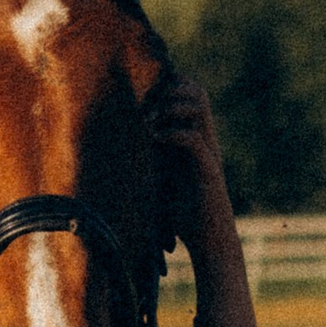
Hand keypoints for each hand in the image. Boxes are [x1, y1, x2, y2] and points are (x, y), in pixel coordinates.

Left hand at [146, 66, 256, 326]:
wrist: (209, 241)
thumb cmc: (182, 214)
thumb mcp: (160, 178)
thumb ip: (149, 157)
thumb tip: (115, 146)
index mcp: (193, 136)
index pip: (187, 92)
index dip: (166, 85)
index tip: (140, 94)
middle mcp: (204, 138)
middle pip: (195, 91)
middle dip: (169, 89)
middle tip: (144, 106)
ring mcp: (208, 151)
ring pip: (197, 107)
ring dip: (169, 107)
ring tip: (148, 122)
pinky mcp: (207, 169)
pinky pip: (192, 138)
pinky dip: (172, 133)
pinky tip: (155, 140)